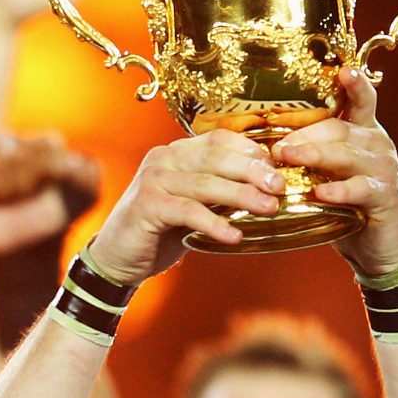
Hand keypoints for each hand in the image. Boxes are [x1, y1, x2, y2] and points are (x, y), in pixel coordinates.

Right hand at [0, 133, 102, 257]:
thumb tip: (75, 161)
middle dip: (23, 183)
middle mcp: (12, 144)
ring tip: (8, 202)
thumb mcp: (82, 200)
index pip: (47, 145)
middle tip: (27, 199)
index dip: (49, 172)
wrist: (23, 251)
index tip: (52, 189)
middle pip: (14, 151)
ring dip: (3, 189)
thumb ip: (88, 177)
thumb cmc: (53, 222)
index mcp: (42, 145)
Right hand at [83, 131, 280, 284]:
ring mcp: (153, 180)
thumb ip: (220, 194)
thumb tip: (265, 191)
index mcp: (177, 153)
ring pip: (205, 183)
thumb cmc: (161, 231)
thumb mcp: (195, 206)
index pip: (219, 140)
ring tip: (269, 208)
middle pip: (216, 157)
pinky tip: (235, 236)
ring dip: (241, 195)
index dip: (250, 150)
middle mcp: (164, 159)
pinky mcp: (147, 206)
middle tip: (280, 186)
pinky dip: (214, 223)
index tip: (278, 166)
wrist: (117, 257)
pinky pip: (188, 211)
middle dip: (252, 171)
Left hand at [273, 67, 397, 280]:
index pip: (361, 100)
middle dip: (305, 134)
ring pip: (347, 154)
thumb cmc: (348, 207)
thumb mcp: (329, 175)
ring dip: (315, 155)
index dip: (354, 84)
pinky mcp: (386, 196)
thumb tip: (264, 146)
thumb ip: (310, 157)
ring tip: (288, 158)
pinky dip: (338, 190)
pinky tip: (320, 193)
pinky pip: (360, 188)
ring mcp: (384, 169)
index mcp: (363, 133)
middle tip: (276, 145)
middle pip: (339, 128)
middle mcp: (377, 144)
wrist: (380, 247)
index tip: (342, 70)